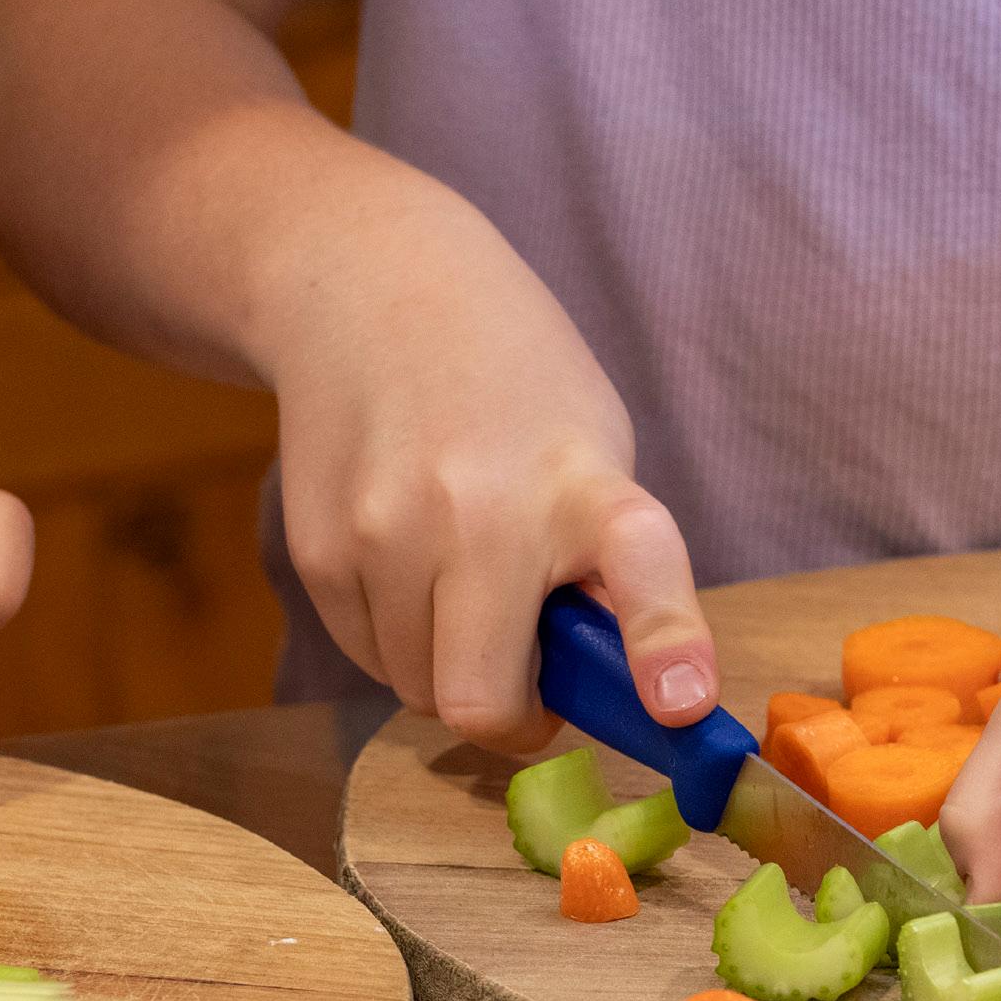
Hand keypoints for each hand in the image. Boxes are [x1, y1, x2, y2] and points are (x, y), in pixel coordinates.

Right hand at [257, 195, 716, 752]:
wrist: (366, 289)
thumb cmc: (508, 385)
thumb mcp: (590, 444)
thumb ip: (597, 564)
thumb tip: (594, 686)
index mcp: (584, 484)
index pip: (640, 567)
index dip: (666, 645)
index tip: (682, 709)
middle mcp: (482, 513)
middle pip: (478, 701)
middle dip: (508, 711)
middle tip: (526, 667)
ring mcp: (386, 534)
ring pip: (414, 689)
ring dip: (443, 663)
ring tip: (454, 574)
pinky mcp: (318, 551)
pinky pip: (367, 655)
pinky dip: (393, 634)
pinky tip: (400, 551)